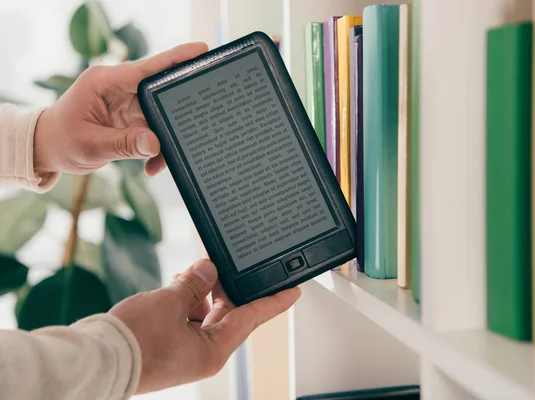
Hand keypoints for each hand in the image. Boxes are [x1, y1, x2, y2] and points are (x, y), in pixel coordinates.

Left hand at [33, 42, 208, 176]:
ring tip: (162, 160)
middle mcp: (119, 88)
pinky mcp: (131, 119)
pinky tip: (151, 166)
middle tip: (194, 121)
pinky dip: (156, 149)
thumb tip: (155, 144)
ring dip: (164, 138)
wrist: (47, 150)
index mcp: (105, 82)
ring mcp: (127, 104)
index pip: (146, 68)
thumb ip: (124, 144)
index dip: (175, 59)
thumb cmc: (61, 141)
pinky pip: (154, 131)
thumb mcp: (90, 145)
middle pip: (160, 91)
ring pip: (160, 116)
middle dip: (176, 109)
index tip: (200, 51)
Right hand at [108, 259, 300, 393]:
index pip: (252, 317)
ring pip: (206, 312)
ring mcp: (187, 349)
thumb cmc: (133, 341)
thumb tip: (208, 268)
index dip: (274, 301)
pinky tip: (177, 283)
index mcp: (213, 350)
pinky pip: (188, 317)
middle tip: (224, 262)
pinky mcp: (171, 345)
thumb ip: (194, 282)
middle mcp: (204, 352)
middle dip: (225, 285)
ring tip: (191, 271)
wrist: (95, 361)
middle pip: (228, 312)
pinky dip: (185, 299)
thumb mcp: (169, 302)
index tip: (293, 290)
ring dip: (200, 289)